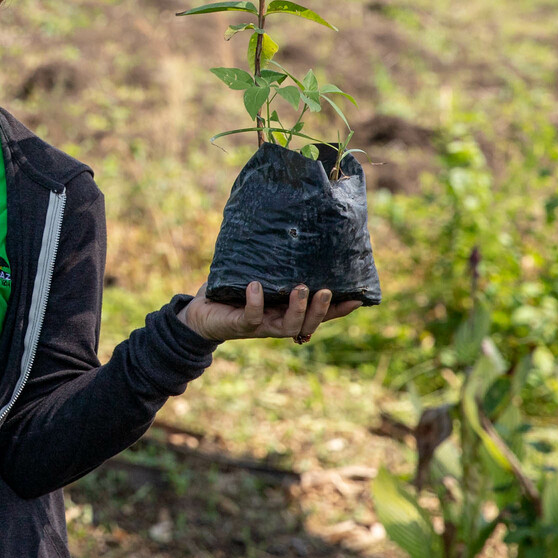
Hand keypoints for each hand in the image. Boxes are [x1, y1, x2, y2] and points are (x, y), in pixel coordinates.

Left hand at [177, 282, 361, 343]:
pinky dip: (255, 303)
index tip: (358, 299)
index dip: (338, 311)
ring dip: (296, 309)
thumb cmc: (232, 292)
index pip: (318, 315)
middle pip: (307, 324)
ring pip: (286, 326)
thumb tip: (294, 230)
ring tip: (301, 289)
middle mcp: (277, 322)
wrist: (200, 314)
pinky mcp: (238, 325)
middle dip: (319, 310)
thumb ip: (276, 265)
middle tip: (327, 291)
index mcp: (286, 313)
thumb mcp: (259, 276)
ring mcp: (259, 326)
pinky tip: (256, 286)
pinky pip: (251, 316)